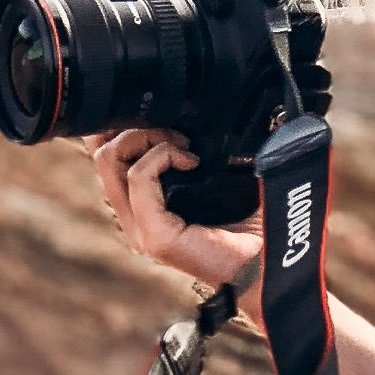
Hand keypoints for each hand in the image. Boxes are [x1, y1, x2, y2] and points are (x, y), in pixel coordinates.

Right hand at [86, 129, 261, 300]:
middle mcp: (135, 219)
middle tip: (177, 134)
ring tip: (184, 146)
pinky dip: (162, 155)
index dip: (121, 128)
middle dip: (134, 127)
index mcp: (144, 207)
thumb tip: (193, 110)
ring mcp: (141, 230)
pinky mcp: (156, 235)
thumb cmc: (253, 224)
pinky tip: (192, 161)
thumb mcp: (219, 179)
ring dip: (147, 137)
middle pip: (102, 154)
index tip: (163, 121)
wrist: (272, 264)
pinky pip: (139, 176)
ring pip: (110, 160)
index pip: (107, 158)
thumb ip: (195, 153)